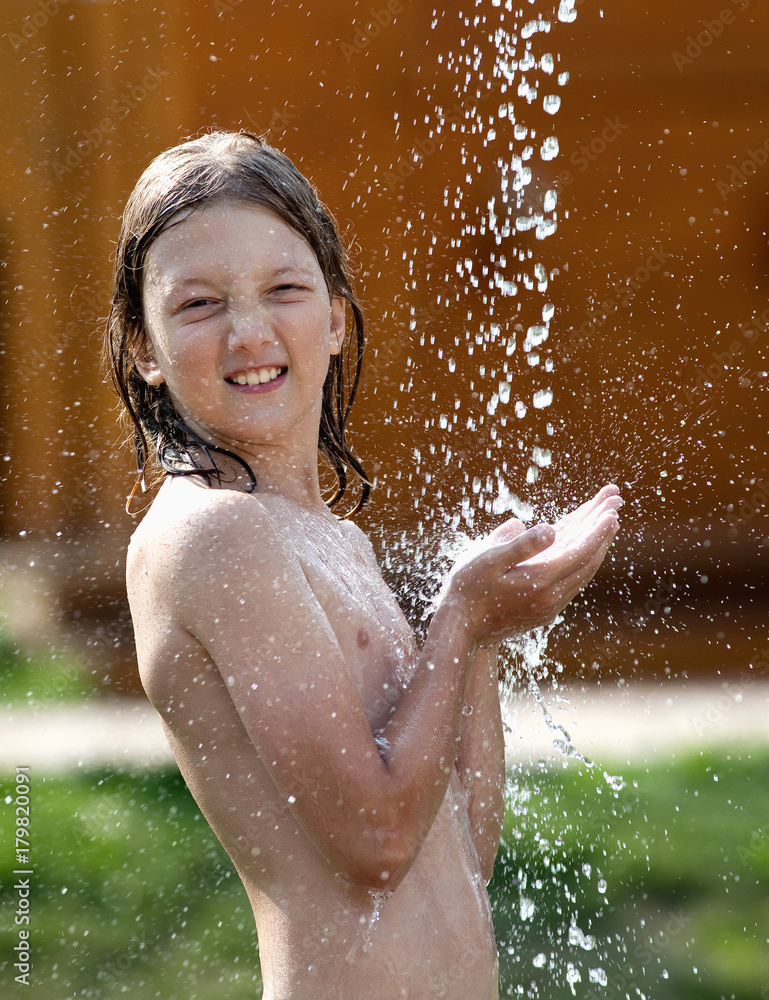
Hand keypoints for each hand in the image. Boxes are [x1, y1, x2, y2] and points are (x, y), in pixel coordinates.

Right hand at [441, 484, 622, 643]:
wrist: (461, 628)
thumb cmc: (468, 589)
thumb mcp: (488, 560)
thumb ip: (521, 545)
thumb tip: (551, 528)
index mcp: (539, 581)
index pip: (580, 552)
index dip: (597, 530)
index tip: (612, 510)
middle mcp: (551, 597)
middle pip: (587, 561)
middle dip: (603, 533)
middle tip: (616, 507)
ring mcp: (550, 606)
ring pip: (583, 573)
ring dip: (597, 547)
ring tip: (607, 525)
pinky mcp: (545, 611)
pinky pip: (573, 582)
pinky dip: (583, 562)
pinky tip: (583, 552)